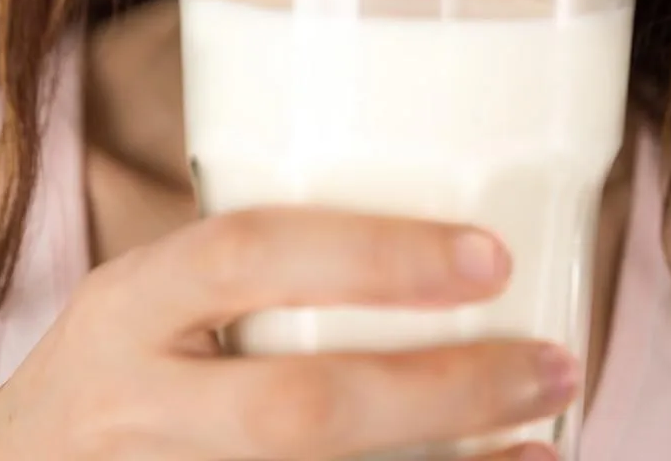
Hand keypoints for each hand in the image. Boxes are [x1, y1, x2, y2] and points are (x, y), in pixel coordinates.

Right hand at [0, 207, 579, 459]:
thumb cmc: (117, 367)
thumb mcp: (150, 299)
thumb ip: (252, 273)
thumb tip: (430, 237)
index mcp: (130, 304)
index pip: (246, 255)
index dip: (372, 257)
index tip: (489, 258)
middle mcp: (134, 402)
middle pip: (295, 411)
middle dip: (440, 392)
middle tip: (552, 362)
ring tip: (546, 434)